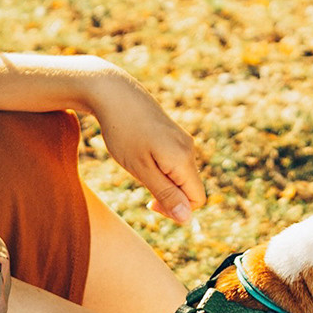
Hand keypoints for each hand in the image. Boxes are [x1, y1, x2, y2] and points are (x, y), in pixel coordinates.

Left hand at [83, 70, 206, 225]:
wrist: (115, 93)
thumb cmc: (124, 133)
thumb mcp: (141, 170)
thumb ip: (165, 194)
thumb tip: (186, 219)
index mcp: (184, 160)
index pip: (197, 200)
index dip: (177, 209)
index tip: (150, 202)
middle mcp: (189, 149)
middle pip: (190, 187)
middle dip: (169, 195)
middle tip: (140, 182)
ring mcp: (182, 140)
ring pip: (181, 174)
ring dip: (163, 180)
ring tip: (138, 165)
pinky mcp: (172, 134)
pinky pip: (174, 161)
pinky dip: (160, 166)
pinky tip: (139, 154)